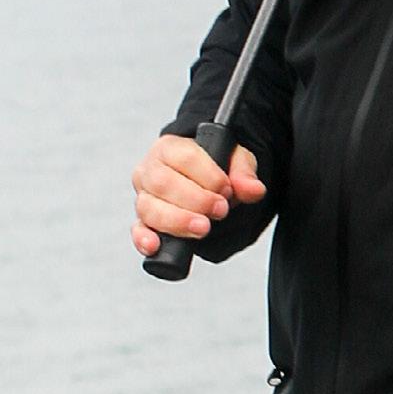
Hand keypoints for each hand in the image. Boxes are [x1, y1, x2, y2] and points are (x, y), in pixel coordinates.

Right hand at [131, 133, 265, 256]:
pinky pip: (138, 230)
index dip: (207, 175)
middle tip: (220, 210)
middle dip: (195, 199)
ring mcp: (144, 197)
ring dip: (178, 220)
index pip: (183, 157)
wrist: (207, 184)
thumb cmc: (216, 168)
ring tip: (203, 227)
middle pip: (163, 183)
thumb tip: (254, 189)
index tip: (226, 189)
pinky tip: (155, 246)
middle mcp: (150, 170)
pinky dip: (144, 239)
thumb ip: (244, 173)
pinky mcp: (143, 223)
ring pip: (150, 208)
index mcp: (169, 147)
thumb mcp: (234, 161)